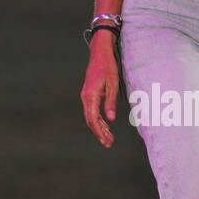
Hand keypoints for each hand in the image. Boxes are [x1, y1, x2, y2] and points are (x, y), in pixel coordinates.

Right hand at [80, 32, 118, 147]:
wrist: (99, 54)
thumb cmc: (107, 67)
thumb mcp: (113, 84)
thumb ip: (110, 102)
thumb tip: (111, 119)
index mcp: (90, 96)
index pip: (93, 119)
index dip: (99, 131)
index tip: (106, 140)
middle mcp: (85, 98)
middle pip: (90, 121)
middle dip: (99, 133)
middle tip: (108, 143)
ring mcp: (86, 96)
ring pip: (90, 117)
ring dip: (99, 128)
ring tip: (108, 138)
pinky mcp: (89, 95)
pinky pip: (92, 111)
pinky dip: (98, 120)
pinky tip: (105, 126)